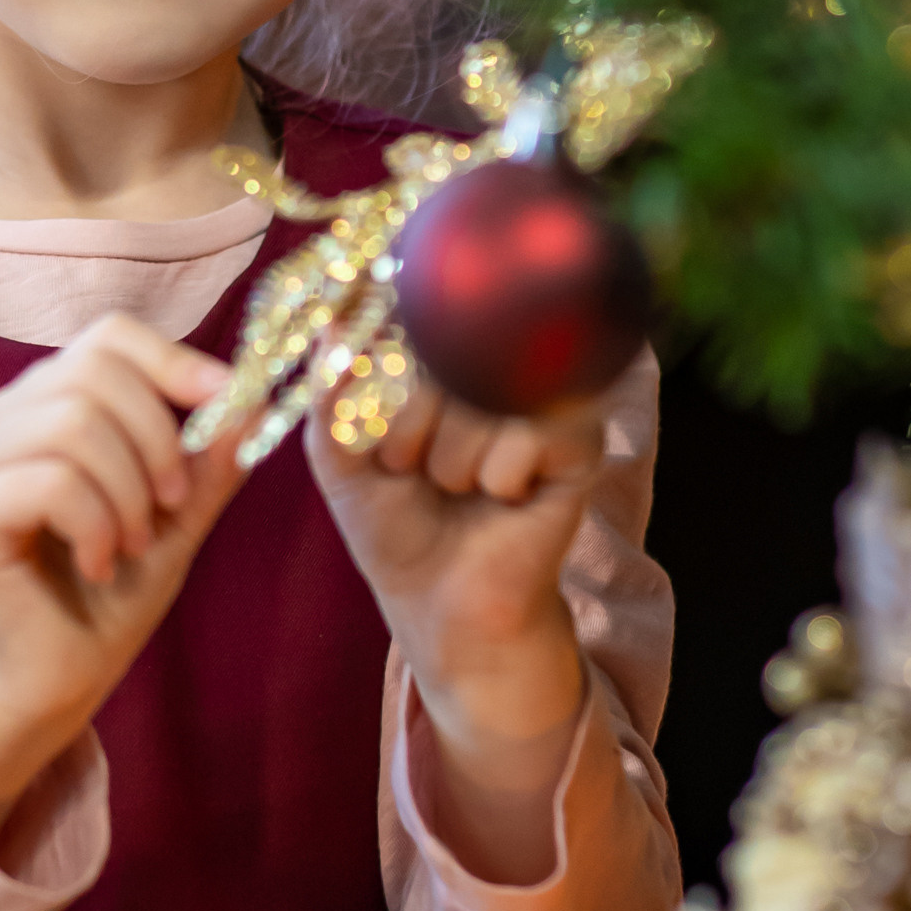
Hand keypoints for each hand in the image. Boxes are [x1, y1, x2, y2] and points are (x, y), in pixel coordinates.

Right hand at [0, 315, 245, 843]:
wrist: (49, 685)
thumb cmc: (104, 601)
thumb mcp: (174, 521)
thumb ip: (206, 463)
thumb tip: (253, 400)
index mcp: (43, 407)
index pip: (108, 339)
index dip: (173, 360)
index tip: (227, 401)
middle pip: (93, 372)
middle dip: (157, 438)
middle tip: (170, 508)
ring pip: (72, 422)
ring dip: (126, 490)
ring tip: (130, 545)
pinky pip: (49, 480)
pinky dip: (95, 524)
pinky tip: (98, 565)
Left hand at [307, 379, 605, 879]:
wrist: (440, 598)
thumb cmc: (392, 518)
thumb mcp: (337, 452)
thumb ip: (329, 390)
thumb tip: (331, 330)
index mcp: (436, 345)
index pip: (409, 312)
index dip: (380, 368)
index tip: (372, 423)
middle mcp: (493, 354)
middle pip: (442, 344)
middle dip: (405, 421)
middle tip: (412, 467)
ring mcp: (541, 388)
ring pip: (482, 390)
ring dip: (450, 457)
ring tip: (457, 486)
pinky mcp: (581, 435)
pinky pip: (529, 430)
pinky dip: (498, 475)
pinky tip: (505, 496)